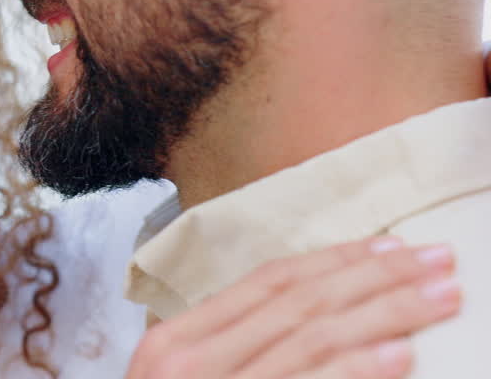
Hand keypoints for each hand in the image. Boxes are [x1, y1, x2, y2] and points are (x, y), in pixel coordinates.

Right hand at [124, 237, 460, 378]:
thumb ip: (230, 347)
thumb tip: (314, 313)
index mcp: (173, 340)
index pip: (266, 282)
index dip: (333, 260)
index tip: (391, 247)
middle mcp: (189, 362)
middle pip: (297, 302)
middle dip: (375, 277)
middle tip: (436, 260)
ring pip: (310, 337)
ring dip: (385, 313)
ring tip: (439, 297)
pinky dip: (355, 370)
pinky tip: (398, 354)